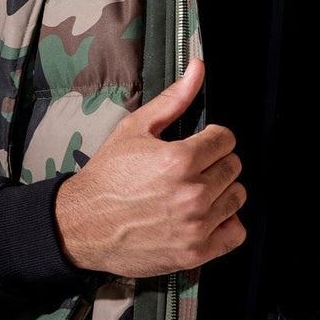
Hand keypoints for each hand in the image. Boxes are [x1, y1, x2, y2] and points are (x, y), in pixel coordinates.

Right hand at [55, 58, 245, 275]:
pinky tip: (204, 216)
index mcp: (179, 159)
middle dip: (216, 162)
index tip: (198, 145)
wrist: (82, 224)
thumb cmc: (107, 176)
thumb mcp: (136, 128)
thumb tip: (198, 68)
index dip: (211, 138)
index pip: (226, 139)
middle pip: (234, 166)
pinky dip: (225, 224)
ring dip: (221, 191)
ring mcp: (195, 225)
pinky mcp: (195, 252)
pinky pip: (235, 233)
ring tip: (195, 191)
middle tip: (192, 169)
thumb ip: (174, 98)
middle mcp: (191, 193)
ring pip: (237, 196)